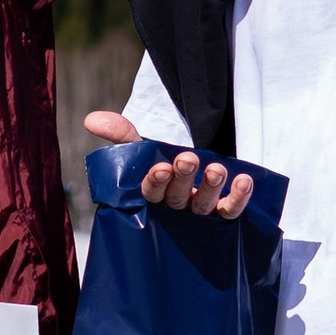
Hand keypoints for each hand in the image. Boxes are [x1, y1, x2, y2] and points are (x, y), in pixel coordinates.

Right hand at [85, 107, 253, 220]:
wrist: (196, 169)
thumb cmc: (162, 161)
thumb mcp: (143, 145)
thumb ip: (121, 133)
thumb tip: (91, 119)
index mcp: (153, 193)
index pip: (150, 192)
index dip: (156, 181)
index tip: (161, 167)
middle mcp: (176, 208)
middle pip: (178, 198)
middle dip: (183, 179)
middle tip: (188, 159)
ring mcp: (200, 214)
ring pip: (205, 205)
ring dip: (211, 187)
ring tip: (217, 168)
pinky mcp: (224, 215)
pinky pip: (232, 211)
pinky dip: (238, 197)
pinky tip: (244, 180)